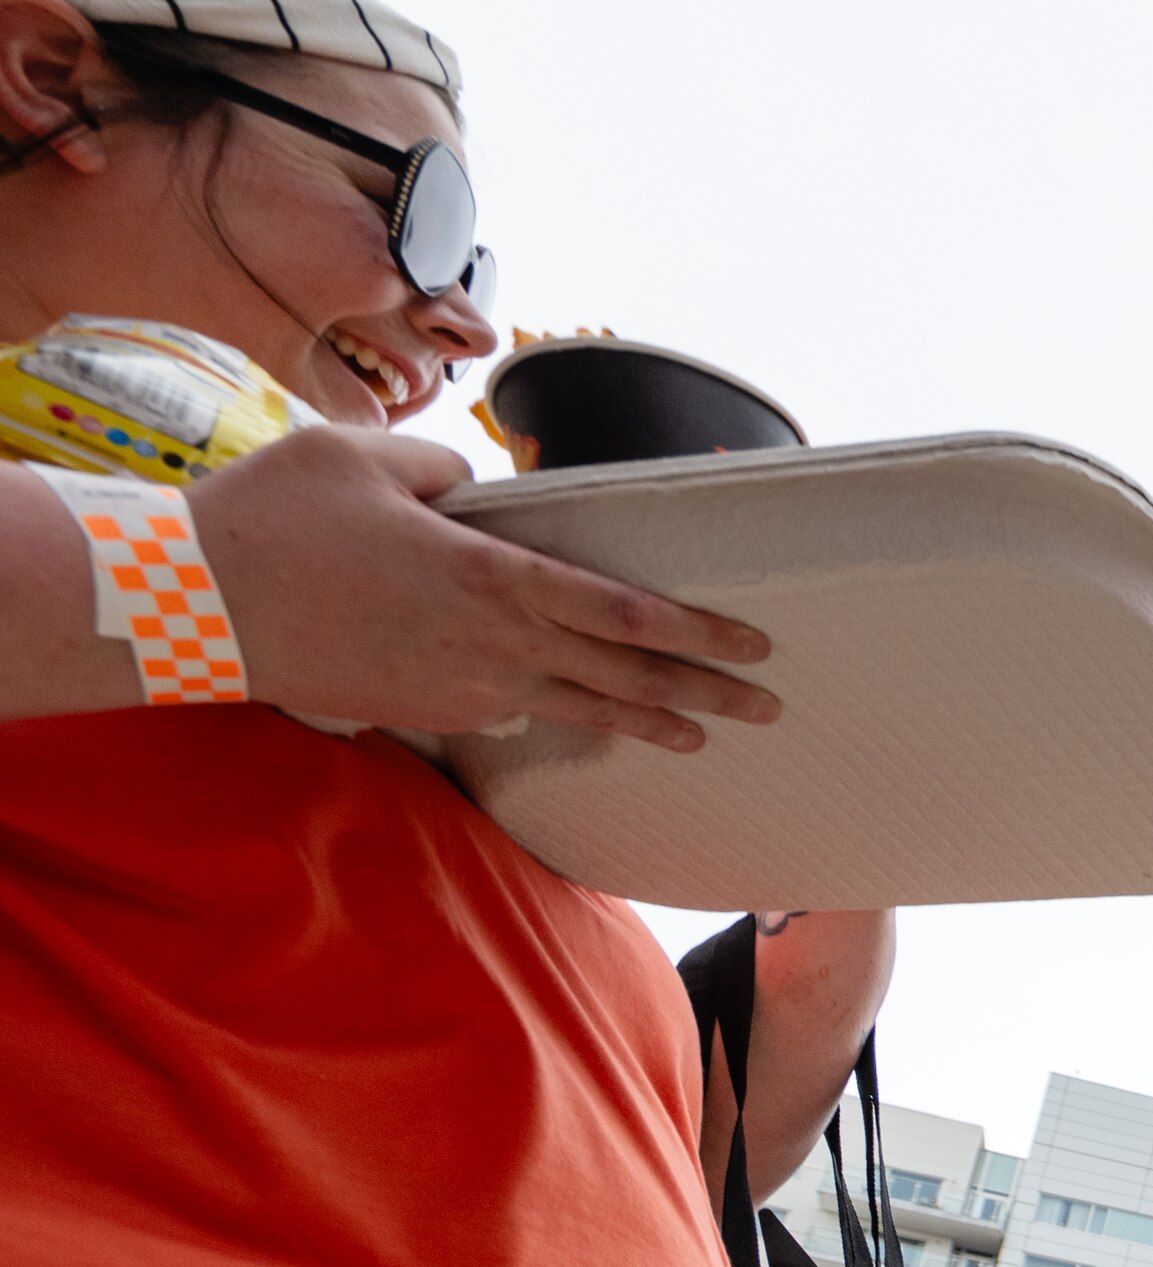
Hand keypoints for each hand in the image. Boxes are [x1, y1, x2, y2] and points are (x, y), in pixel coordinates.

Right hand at [182, 425, 782, 745]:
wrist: (193, 604)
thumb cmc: (276, 517)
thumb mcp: (366, 458)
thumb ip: (444, 472)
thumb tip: (477, 496)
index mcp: (493, 576)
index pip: (623, 612)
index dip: (698, 632)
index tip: (753, 645)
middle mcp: (495, 646)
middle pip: (625, 678)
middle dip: (705, 693)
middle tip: (768, 707)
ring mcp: (465, 691)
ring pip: (578, 710)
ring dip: (646, 722)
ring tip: (702, 734)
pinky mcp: (430, 714)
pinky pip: (512, 713)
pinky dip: (555, 713)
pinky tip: (581, 716)